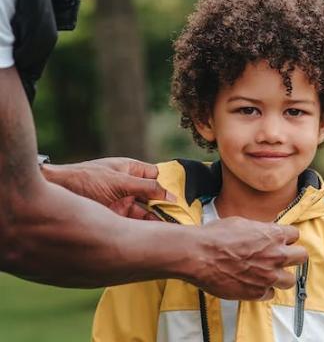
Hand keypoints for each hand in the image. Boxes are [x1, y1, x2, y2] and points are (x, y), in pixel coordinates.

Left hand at [41, 157, 175, 219]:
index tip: (185, 198)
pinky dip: (146, 230)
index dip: (171, 186)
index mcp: (130, 170)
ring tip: (174, 230)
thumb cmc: (83, 180)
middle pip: (154, 197)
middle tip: (185, 219)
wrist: (53, 194)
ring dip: (159, 221)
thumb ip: (147, 188)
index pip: (157, 176)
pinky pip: (135, 225)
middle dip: (168, 207)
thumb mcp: (119, 182)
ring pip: (146, 213)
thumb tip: (172, 196)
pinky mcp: (114, 219)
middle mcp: (128, 187)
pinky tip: (157, 236)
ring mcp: (121, 203)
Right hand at [182, 217, 307, 299]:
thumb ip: (259, 230)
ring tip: (268, 273)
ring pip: (290, 280)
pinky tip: (253, 283)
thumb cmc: (216, 236)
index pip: (295, 235)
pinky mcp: (257, 292)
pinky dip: (263, 290)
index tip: (281, 240)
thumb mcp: (242, 223)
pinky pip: (269, 294)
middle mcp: (276, 256)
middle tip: (281, 257)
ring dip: (281, 276)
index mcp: (274, 235)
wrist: (199, 255)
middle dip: (292, 256)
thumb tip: (264, 232)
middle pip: (301, 257)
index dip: (287, 237)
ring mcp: (268, 276)